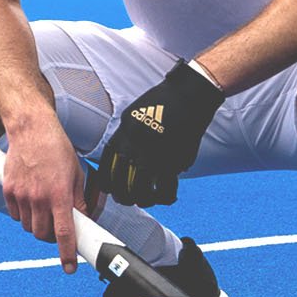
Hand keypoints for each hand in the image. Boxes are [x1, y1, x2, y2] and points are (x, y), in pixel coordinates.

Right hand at [0, 117, 89, 272]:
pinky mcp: (8, 190)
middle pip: (42, 234)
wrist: (30, 129)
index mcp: (59, 194)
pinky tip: (30, 201)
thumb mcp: (76, 173)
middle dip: (50, 237)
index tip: (69, 267)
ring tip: (43, 209)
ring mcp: (21, 194)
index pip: (63, 233)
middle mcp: (38, 197)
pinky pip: (16, 215)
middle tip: (56, 227)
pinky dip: (23, 215)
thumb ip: (78, 200)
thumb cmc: (56, 148)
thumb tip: (83, 220)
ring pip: (28, 227)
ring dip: (36, 225)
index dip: (67, 253)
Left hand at [93, 60, 223, 208]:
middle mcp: (136, 145)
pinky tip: (165, 197)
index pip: (108, 165)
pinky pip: (165, 188)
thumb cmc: (164, 101)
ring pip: (141, 190)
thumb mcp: (136, 114)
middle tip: (126, 200)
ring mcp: (155, 154)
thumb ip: (129, 135)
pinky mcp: (175, 161)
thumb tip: (127, 157)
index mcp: (124, 133)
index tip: (109, 189)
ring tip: (144, 201)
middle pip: (121, 182)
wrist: (190, 95)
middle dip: (122, 196)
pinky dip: (164, 197)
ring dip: (141, 200)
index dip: (106, 182)